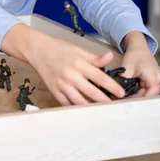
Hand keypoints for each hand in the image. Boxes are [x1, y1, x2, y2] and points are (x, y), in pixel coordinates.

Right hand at [1, 24, 125, 105]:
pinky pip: (67, 104)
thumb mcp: (78, 50)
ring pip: (79, 101)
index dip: (112, 86)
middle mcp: (70, 75)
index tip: (121, 93)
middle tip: (115, 106)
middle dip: (105, 100)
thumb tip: (110, 57)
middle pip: (92, 92)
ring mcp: (61, 85)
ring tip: (102, 111)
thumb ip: (94, 58)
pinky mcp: (54, 91)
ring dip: (92, 107)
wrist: (38, 50)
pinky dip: (76, 108)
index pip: (100, 77)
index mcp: (79, 63)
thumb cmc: (59, 49)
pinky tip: (84, 111)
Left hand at [120, 31, 159, 96]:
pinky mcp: (152, 81)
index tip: (129, 102)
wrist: (138, 47)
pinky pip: (146, 90)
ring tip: (125, 95)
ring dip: (137, 95)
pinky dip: (138, 91)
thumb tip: (118, 92)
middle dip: (136, 98)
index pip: (151, 94)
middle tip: (123, 100)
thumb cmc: (135, 55)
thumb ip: (124, 81)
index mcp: (153, 77)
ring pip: (147, 93)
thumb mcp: (126, 68)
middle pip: (149, 95)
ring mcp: (156, 81)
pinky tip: (130, 91)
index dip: (140, 100)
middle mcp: (158, 80)